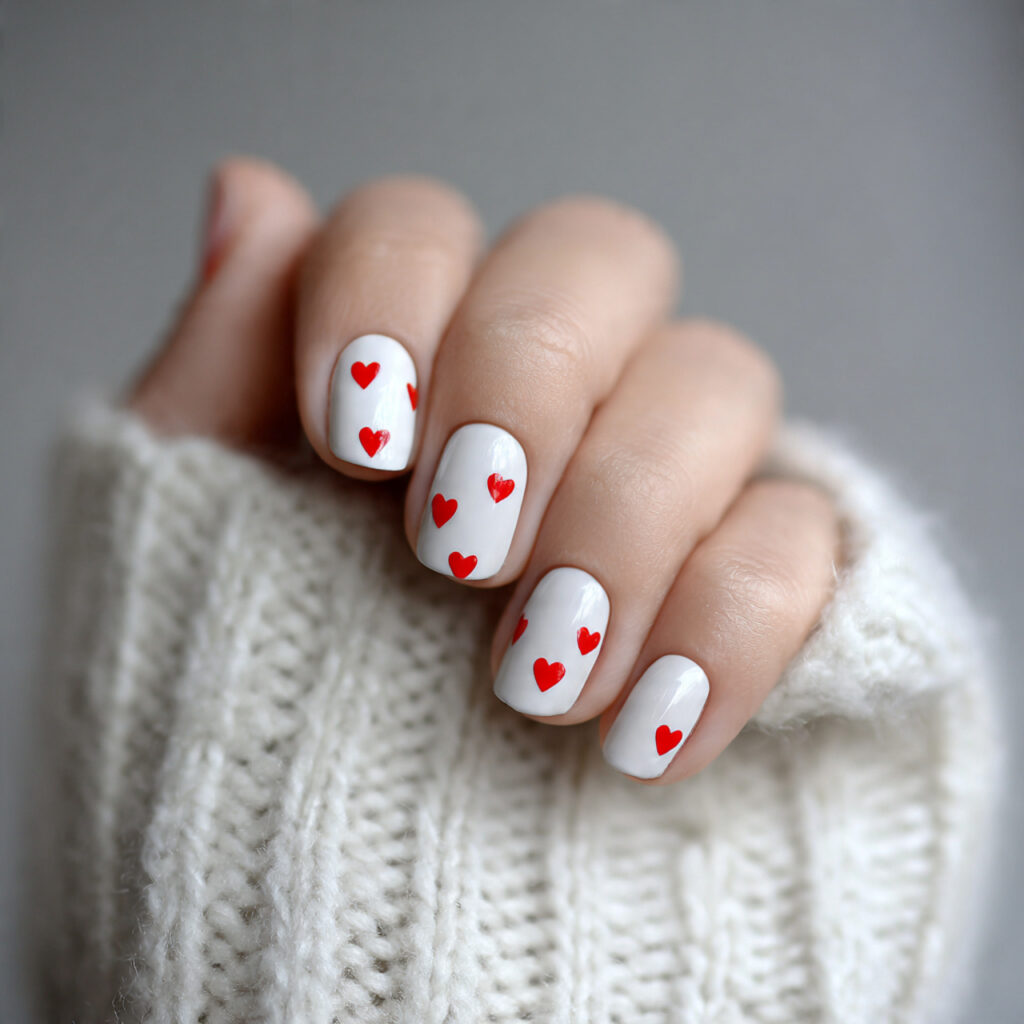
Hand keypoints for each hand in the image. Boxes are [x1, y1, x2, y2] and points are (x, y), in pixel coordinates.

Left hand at [131, 158, 838, 782]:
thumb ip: (216, 372)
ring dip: (627, 518)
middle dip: (530, 384)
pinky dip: (736, 629)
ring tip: (535, 680)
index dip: (395, 293)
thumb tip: (249, 193)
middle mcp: (549, 392)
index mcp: (409, 360)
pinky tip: (647, 732)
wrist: (352, 903)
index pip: (425, 225)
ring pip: (718, 382)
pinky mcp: (752, 582)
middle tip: (456, 547)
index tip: (357, 441)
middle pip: (603, 257)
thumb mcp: (191, 543)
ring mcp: (661, 479)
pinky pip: (805, 543)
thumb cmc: (251, 715)